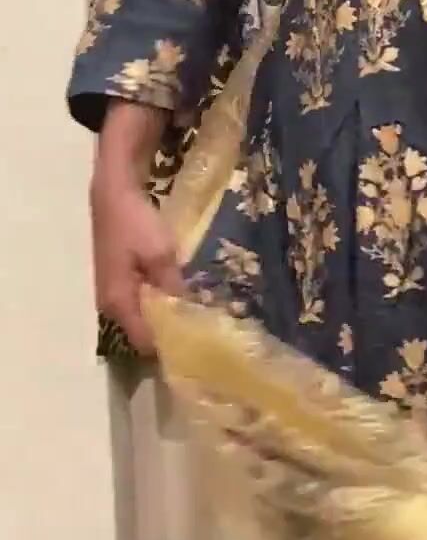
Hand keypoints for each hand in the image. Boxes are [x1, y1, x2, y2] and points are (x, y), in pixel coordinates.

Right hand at [91, 170, 183, 355]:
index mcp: (119, 302)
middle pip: (143, 333)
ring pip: (142, 317)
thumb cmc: (134, 222)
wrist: (111, 192)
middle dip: (170, 333)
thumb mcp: (161, 254)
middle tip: (202, 330)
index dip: (170, 346)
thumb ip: (174, 286)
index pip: (145, 343)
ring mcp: (112, 293)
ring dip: (165, 317)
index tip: (198, 345)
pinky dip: (157, 302)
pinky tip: (178, 295)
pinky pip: (139, 302)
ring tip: (195, 315)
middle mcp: (111, 305)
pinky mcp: (117, 281)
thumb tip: (189, 314)